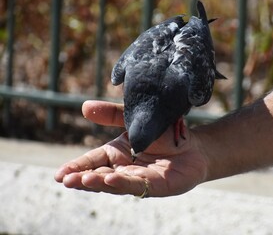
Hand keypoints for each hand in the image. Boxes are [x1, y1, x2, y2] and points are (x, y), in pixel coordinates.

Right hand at [54, 100, 207, 196]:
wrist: (193, 145)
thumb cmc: (163, 133)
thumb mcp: (133, 119)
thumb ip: (111, 114)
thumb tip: (84, 107)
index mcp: (115, 154)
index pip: (91, 161)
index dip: (75, 168)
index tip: (59, 174)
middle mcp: (123, 169)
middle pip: (98, 176)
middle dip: (82, 179)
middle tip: (66, 179)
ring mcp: (137, 179)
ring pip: (114, 183)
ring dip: (98, 182)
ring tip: (84, 180)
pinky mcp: (154, 186)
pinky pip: (136, 184)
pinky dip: (122, 182)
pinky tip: (110, 178)